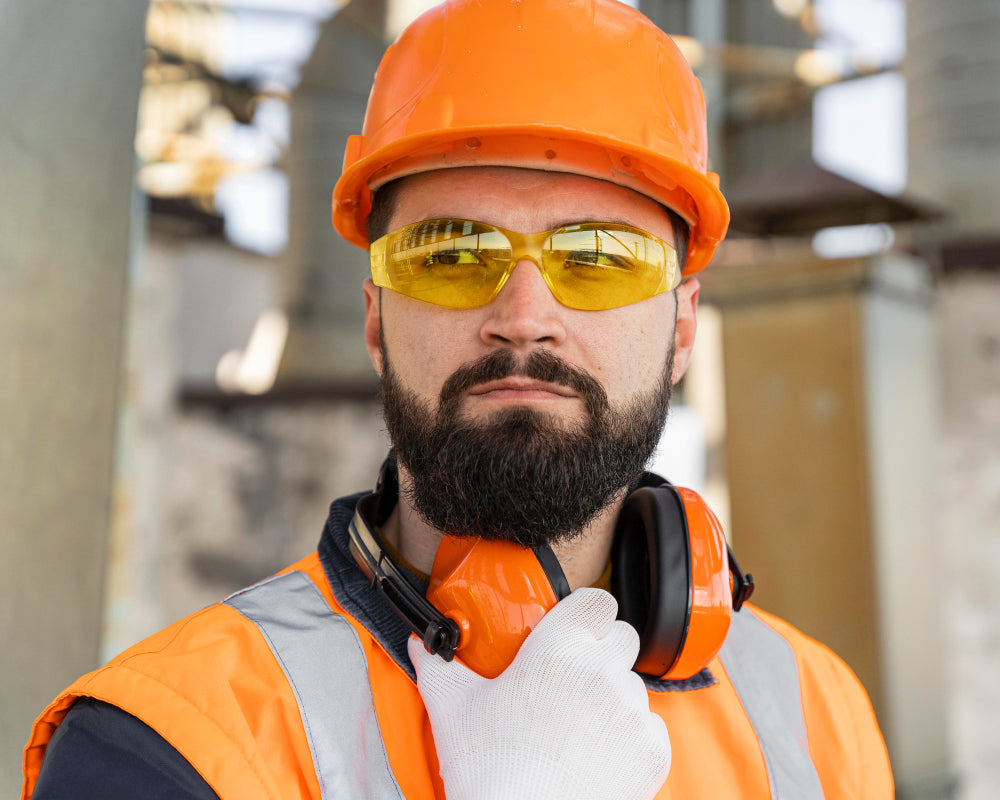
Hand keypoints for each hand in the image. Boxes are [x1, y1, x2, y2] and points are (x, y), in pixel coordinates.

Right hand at [408, 588, 670, 799]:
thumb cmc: (488, 772)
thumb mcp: (454, 710)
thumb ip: (438, 667)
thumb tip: (420, 645)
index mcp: (557, 649)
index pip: (597, 602)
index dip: (587, 615)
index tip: (573, 631)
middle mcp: (601, 671)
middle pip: (622, 638)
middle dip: (603, 653)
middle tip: (572, 682)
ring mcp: (631, 710)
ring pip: (634, 685)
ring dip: (613, 698)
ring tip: (577, 730)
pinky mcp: (652, 749)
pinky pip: (649, 727)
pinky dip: (629, 739)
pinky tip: (595, 757)